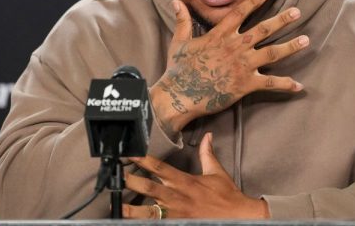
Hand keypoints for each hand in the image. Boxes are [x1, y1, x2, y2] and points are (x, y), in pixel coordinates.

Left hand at [123, 132, 269, 218]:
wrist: (239, 217)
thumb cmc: (227, 196)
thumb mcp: (216, 172)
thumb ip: (207, 154)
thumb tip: (207, 136)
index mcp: (185, 181)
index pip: (159, 167)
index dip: (142, 160)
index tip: (129, 154)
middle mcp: (178, 196)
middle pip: (149, 188)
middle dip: (131, 182)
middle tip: (115, 177)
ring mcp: (177, 213)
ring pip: (149, 211)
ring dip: (132, 210)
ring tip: (118, 207)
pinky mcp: (179, 224)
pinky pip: (159, 224)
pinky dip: (147, 223)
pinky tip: (134, 222)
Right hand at [151, 0, 309, 132]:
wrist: (180, 95)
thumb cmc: (178, 70)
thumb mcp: (179, 42)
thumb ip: (182, 21)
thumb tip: (176, 2)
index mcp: (219, 35)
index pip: (239, 14)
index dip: (252, 3)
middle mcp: (235, 47)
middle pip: (263, 29)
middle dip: (281, 20)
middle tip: (297, 12)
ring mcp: (242, 65)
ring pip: (272, 52)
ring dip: (290, 46)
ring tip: (306, 40)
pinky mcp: (245, 84)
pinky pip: (270, 83)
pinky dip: (285, 84)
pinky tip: (299, 85)